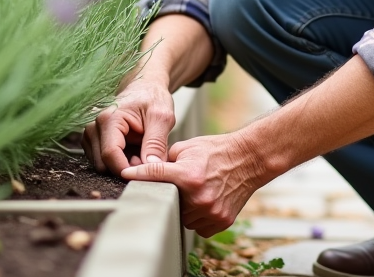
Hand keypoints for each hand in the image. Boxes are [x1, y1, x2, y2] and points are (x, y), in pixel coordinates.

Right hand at [83, 77, 174, 174]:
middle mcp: (94, 126)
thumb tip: (152, 167)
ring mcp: (91, 134)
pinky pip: (101, 161)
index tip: (145, 172)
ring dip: (121, 166)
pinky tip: (131, 152)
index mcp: (109, 119)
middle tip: (145, 159)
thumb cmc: (153, 98)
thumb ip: (157, 142)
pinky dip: (117, 162)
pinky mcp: (92, 140)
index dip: (127, 169)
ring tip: (140, 153)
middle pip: (103, 164)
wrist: (145, 87)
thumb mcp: (162, 117)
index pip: (110, 155)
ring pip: (101, 165)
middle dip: (125, 168)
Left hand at [120, 132, 268, 236]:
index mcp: (188, 175)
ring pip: (183, 218)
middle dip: (171, 193)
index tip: (124, 175)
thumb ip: (166, 161)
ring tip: (196, 190)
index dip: (137, 175)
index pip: (154, 175)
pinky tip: (204, 201)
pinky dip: (198, 216)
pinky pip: (198, 226)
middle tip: (181, 182)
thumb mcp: (188, 147)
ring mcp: (210, 211)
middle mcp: (198, 197)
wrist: (249, 159)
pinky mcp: (220, 221)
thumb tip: (148, 170)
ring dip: (184, 207)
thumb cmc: (217, 150)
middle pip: (168, 202)